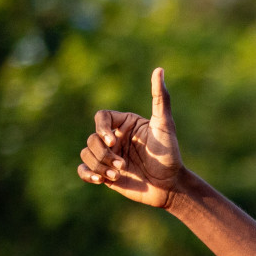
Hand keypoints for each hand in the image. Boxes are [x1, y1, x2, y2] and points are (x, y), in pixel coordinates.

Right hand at [77, 67, 182, 208]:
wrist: (171, 186)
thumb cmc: (170, 155)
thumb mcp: (164, 125)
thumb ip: (160, 99)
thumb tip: (159, 69)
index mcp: (125, 124)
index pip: (101, 117)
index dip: (101, 129)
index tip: (113, 142)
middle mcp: (115, 138)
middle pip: (92, 138)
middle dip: (104, 153)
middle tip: (124, 166)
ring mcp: (109, 155)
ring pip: (87, 153)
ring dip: (100, 165)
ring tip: (119, 174)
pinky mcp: (105, 172)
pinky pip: (84, 169)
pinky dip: (87, 174)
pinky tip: (99, 180)